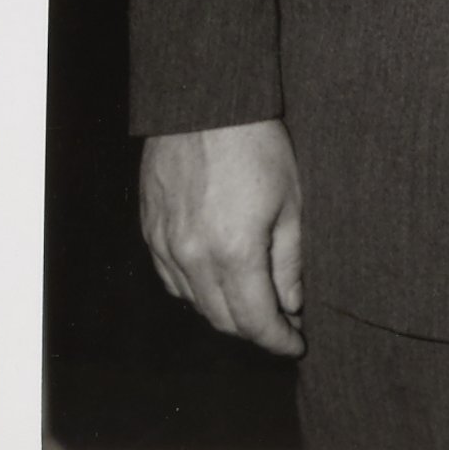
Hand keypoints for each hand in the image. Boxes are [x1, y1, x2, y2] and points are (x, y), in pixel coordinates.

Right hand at [139, 120, 305, 357]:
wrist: (205, 105)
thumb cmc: (259, 147)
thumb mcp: (293, 202)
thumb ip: (290, 260)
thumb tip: (291, 303)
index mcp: (233, 252)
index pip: (254, 319)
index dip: (278, 339)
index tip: (297, 345)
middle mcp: (192, 258)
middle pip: (222, 319)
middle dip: (254, 330)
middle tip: (284, 327)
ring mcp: (165, 247)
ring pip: (194, 303)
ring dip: (225, 313)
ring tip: (256, 306)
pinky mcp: (151, 233)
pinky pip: (172, 281)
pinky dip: (196, 292)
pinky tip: (218, 284)